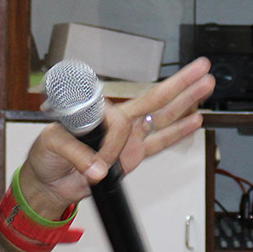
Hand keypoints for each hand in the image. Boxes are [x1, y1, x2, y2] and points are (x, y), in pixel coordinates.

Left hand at [19, 57, 214, 217]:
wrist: (50, 183)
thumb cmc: (46, 157)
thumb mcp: (53, 147)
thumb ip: (78, 154)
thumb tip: (99, 170)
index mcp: (98, 112)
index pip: (120, 121)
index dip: (113, 144)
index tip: (99, 165)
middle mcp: (117, 121)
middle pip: (154, 98)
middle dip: (179, 83)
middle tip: (200, 67)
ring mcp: (128, 138)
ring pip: (163, 116)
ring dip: (186, 102)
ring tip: (206, 86)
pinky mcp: (133, 156)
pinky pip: (160, 142)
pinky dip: (178, 133)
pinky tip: (196, 120)